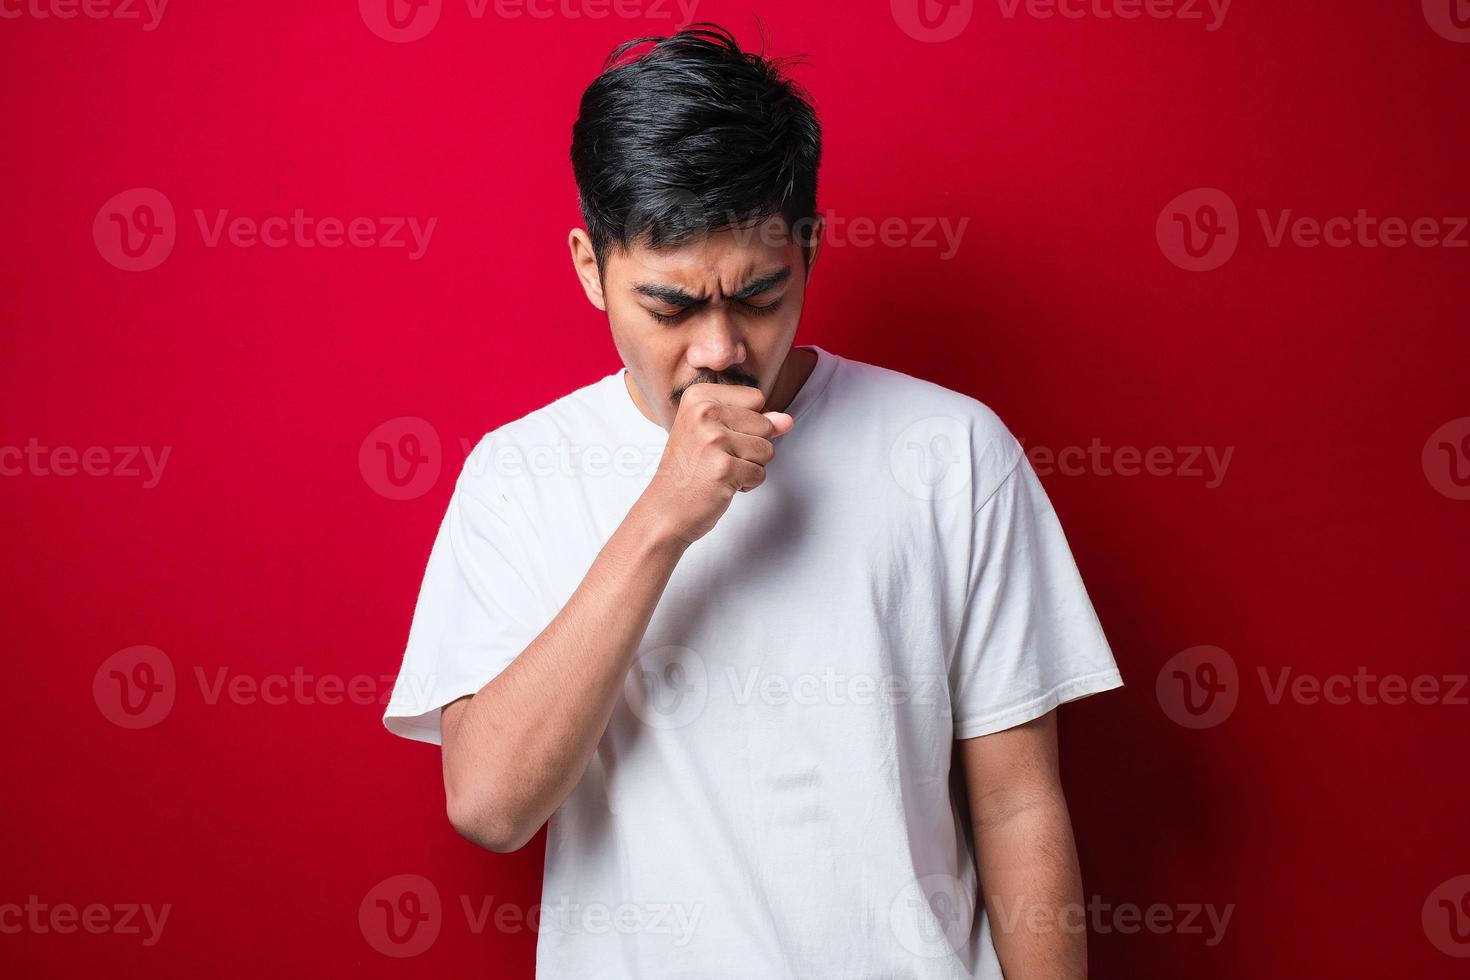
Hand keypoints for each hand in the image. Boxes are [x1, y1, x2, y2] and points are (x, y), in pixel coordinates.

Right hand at [638, 382, 793, 545]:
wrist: (665, 509)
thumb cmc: (689, 471)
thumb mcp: (715, 433)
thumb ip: (755, 421)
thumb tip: (787, 420)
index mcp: (699, 396)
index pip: (756, 397)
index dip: (747, 423)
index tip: (717, 437)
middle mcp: (705, 412)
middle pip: (765, 423)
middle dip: (751, 447)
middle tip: (717, 459)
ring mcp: (714, 440)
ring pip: (767, 449)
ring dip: (750, 466)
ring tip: (720, 471)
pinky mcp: (725, 468)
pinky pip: (760, 473)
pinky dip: (747, 484)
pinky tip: (721, 485)